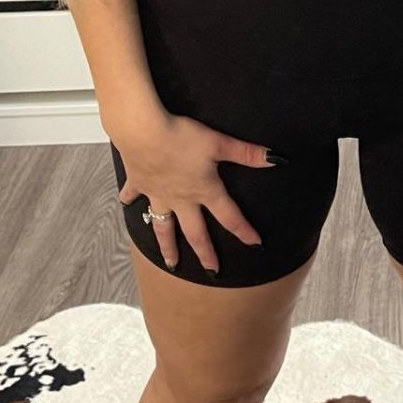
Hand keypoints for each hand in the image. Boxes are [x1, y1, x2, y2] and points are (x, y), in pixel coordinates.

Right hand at [113, 107, 278, 274]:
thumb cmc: (181, 137)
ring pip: (163, 227)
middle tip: (211, 271)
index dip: (244, 230)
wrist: (143, 131)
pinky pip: (133, 195)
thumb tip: (275, 159)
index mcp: (204, 190)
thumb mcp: (219, 143)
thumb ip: (247, 153)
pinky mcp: (138, 183)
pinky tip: (127, 204)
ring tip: (170, 263)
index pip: (229, 216)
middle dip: (205, 253)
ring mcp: (158, 194)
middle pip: (195, 233)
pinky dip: (130, 200)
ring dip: (167, 246)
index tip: (255, 244)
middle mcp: (181, 199)